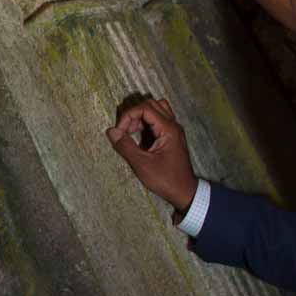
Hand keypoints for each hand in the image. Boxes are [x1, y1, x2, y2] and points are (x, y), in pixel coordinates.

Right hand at [106, 98, 197, 212]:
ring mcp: (174, 130)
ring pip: (156, 110)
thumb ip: (125, 146)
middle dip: (134, 114)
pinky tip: (138, 138)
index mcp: (169, 129)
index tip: (119, 131)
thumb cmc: (166, 179)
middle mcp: (173, 125)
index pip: (145, 108)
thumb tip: (111, 131)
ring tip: (131, 133)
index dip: (128, 116)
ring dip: (141, 117)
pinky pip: (158, 120)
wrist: (184, 191)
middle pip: (152, 104)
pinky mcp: (171, 136)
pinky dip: (146, 123)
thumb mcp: (142, 165)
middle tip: (125, 131)